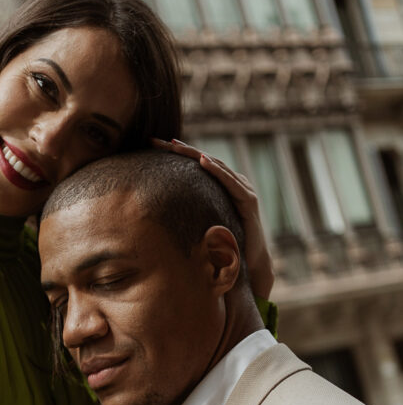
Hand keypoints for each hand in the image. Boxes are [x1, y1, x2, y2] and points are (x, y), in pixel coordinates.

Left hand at [152, 138, 274, 300]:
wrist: (251, 264)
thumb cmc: (225, 248)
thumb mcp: (201, 227)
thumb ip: (187, 216)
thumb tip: (155, 217)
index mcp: (221, 187)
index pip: (196, 165)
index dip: (176, 155)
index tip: (152, 146)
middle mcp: (233, 184)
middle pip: (203, 160)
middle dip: (179, 150)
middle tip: (156, 141)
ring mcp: (243, 190)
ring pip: (216, 166)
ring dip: (195, 154)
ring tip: (174, 145)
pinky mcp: (249, 201)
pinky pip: (231, 183)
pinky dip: (217, 171)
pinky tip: (203, 161)